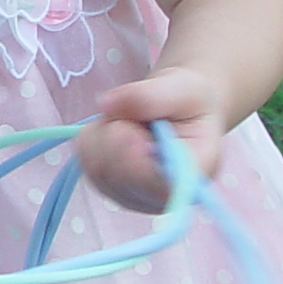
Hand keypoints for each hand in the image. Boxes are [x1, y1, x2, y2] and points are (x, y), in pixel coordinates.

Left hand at [77, 65, 227, 212]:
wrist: (180, 111)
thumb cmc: (189, 100)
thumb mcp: (180, 85)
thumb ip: (148, 96)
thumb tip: (106, 103)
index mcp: (196, 173)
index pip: (156, 185)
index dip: (133, 156)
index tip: (131, 129)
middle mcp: (167, 197)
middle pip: (117, 175)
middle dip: (116, 133)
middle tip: (135, 114)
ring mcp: (136, 198)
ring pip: (97, 168)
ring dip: (104, 133)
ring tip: (130, 121)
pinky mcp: (112, 190)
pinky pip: (86, 162)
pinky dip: (94, 138)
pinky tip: (116, 131)